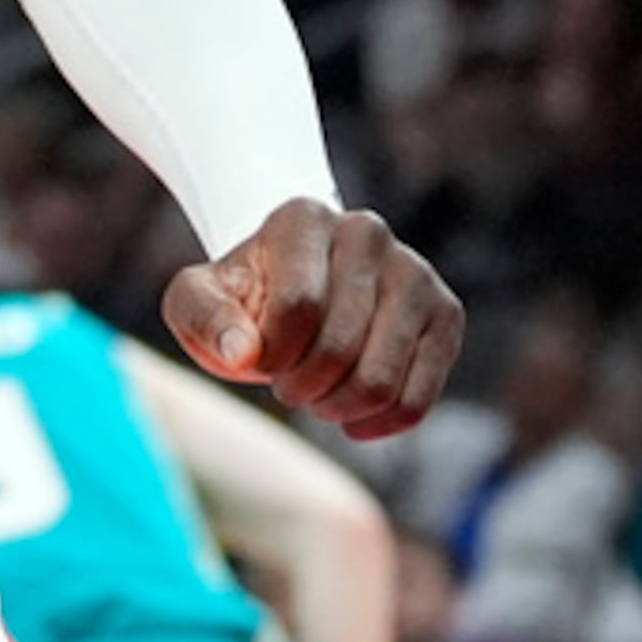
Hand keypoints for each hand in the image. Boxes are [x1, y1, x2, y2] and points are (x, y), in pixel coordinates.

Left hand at [162, 202, 461, 439]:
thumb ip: (204, 319)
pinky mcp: (445, 313)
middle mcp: (366, 232)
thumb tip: (242, 353)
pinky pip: (417, 399)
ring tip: (316, 394)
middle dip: (300, 387)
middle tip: (286, 383)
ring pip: (381, 380)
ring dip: (336, 408)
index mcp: (304, 218)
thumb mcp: (196, 300)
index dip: (271, 353)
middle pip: (339, 348)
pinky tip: (351, 417)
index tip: (257, 356)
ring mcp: (414, 271)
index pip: (298, 306)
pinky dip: (377, 423)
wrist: (294, 289)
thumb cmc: (242, 298)